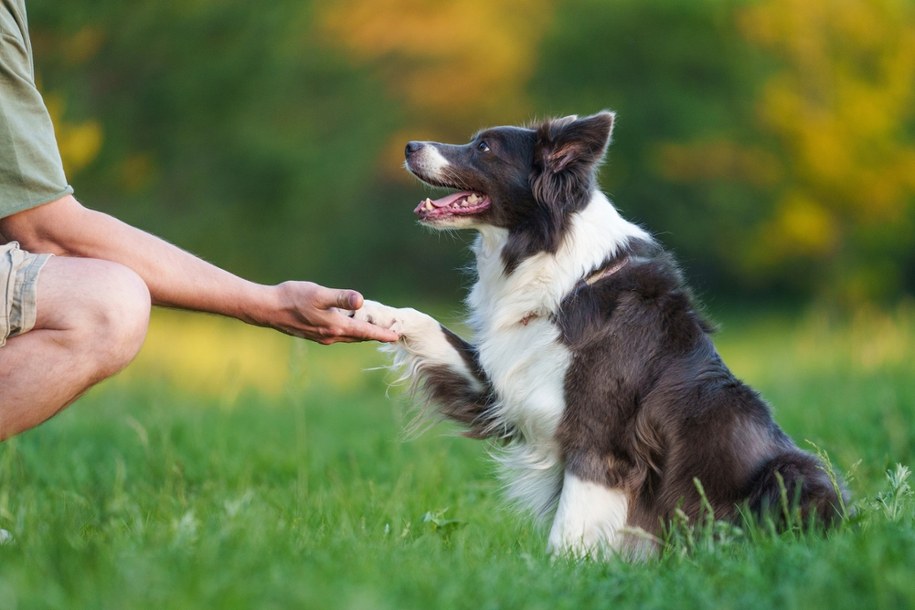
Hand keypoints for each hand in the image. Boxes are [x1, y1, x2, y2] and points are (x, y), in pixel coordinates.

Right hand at [266, 281, 399, 344]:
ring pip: (348, 337)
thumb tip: (361, 300)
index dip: (382, 334)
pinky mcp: (313, 334)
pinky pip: (338, 335)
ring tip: (375, 331)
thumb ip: (341, 297)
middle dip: (375, 335)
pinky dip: (349, 332)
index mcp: (335, 326)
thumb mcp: (319, 293)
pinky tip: (349, 326)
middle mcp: (331, 335)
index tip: (396, 336)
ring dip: (362, 334)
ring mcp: (321, 337)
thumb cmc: (292, 297)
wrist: (267, 309)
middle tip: (390, 333)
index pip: (365, 331)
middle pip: (359, 336)